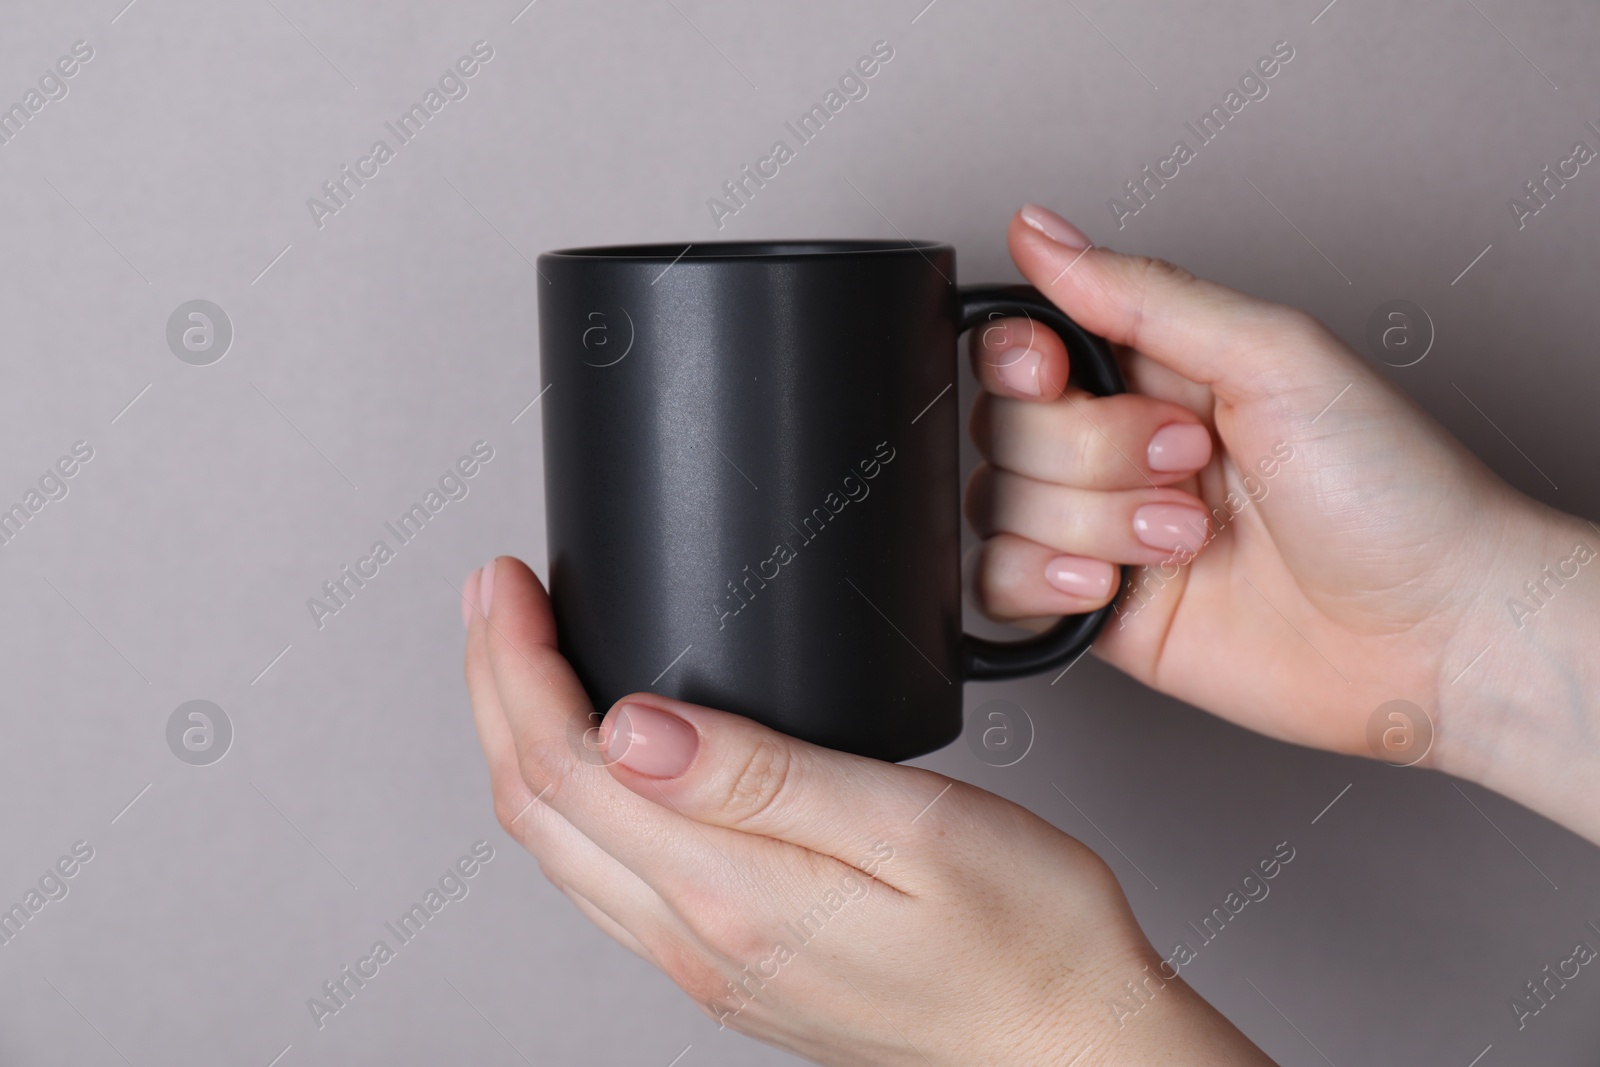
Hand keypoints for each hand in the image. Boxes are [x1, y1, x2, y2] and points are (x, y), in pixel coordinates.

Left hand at [461, 557, 1271, 1064]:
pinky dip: (572, 798)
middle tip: (493, 598)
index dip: (517, 662)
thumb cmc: (1026, 939)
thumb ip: (765, 778)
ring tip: (520, 661)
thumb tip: (631, 726)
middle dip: (496, 688)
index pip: (567, 763)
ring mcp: (706, 964)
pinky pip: (606, 878)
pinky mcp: (731, 968)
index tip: (508, 584)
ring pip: (562, 847)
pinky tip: (594, 759)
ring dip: (522, 742)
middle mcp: (698, 941)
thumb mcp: (914, 828)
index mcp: (733, 893)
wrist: (1068, 1049)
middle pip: (538, 806)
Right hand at [966, 204, 1599, 841]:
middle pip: (1009, 428)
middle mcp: (1123, 447)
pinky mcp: (1098, 610)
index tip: (1057, 372)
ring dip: (1095, 523)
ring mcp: (1106, 531)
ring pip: (1000, 506)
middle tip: (1189, 463)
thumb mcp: (1274, 356)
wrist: (1432, 632)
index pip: (1024, 345)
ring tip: (1188, 537)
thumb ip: (1143, 294)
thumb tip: (1042, 233)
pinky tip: (1116, 583)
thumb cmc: (1392, 491)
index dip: (1020, 358)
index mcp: (1160, 370)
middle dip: (1095, 452)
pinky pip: (999, 585)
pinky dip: (1043, 583)